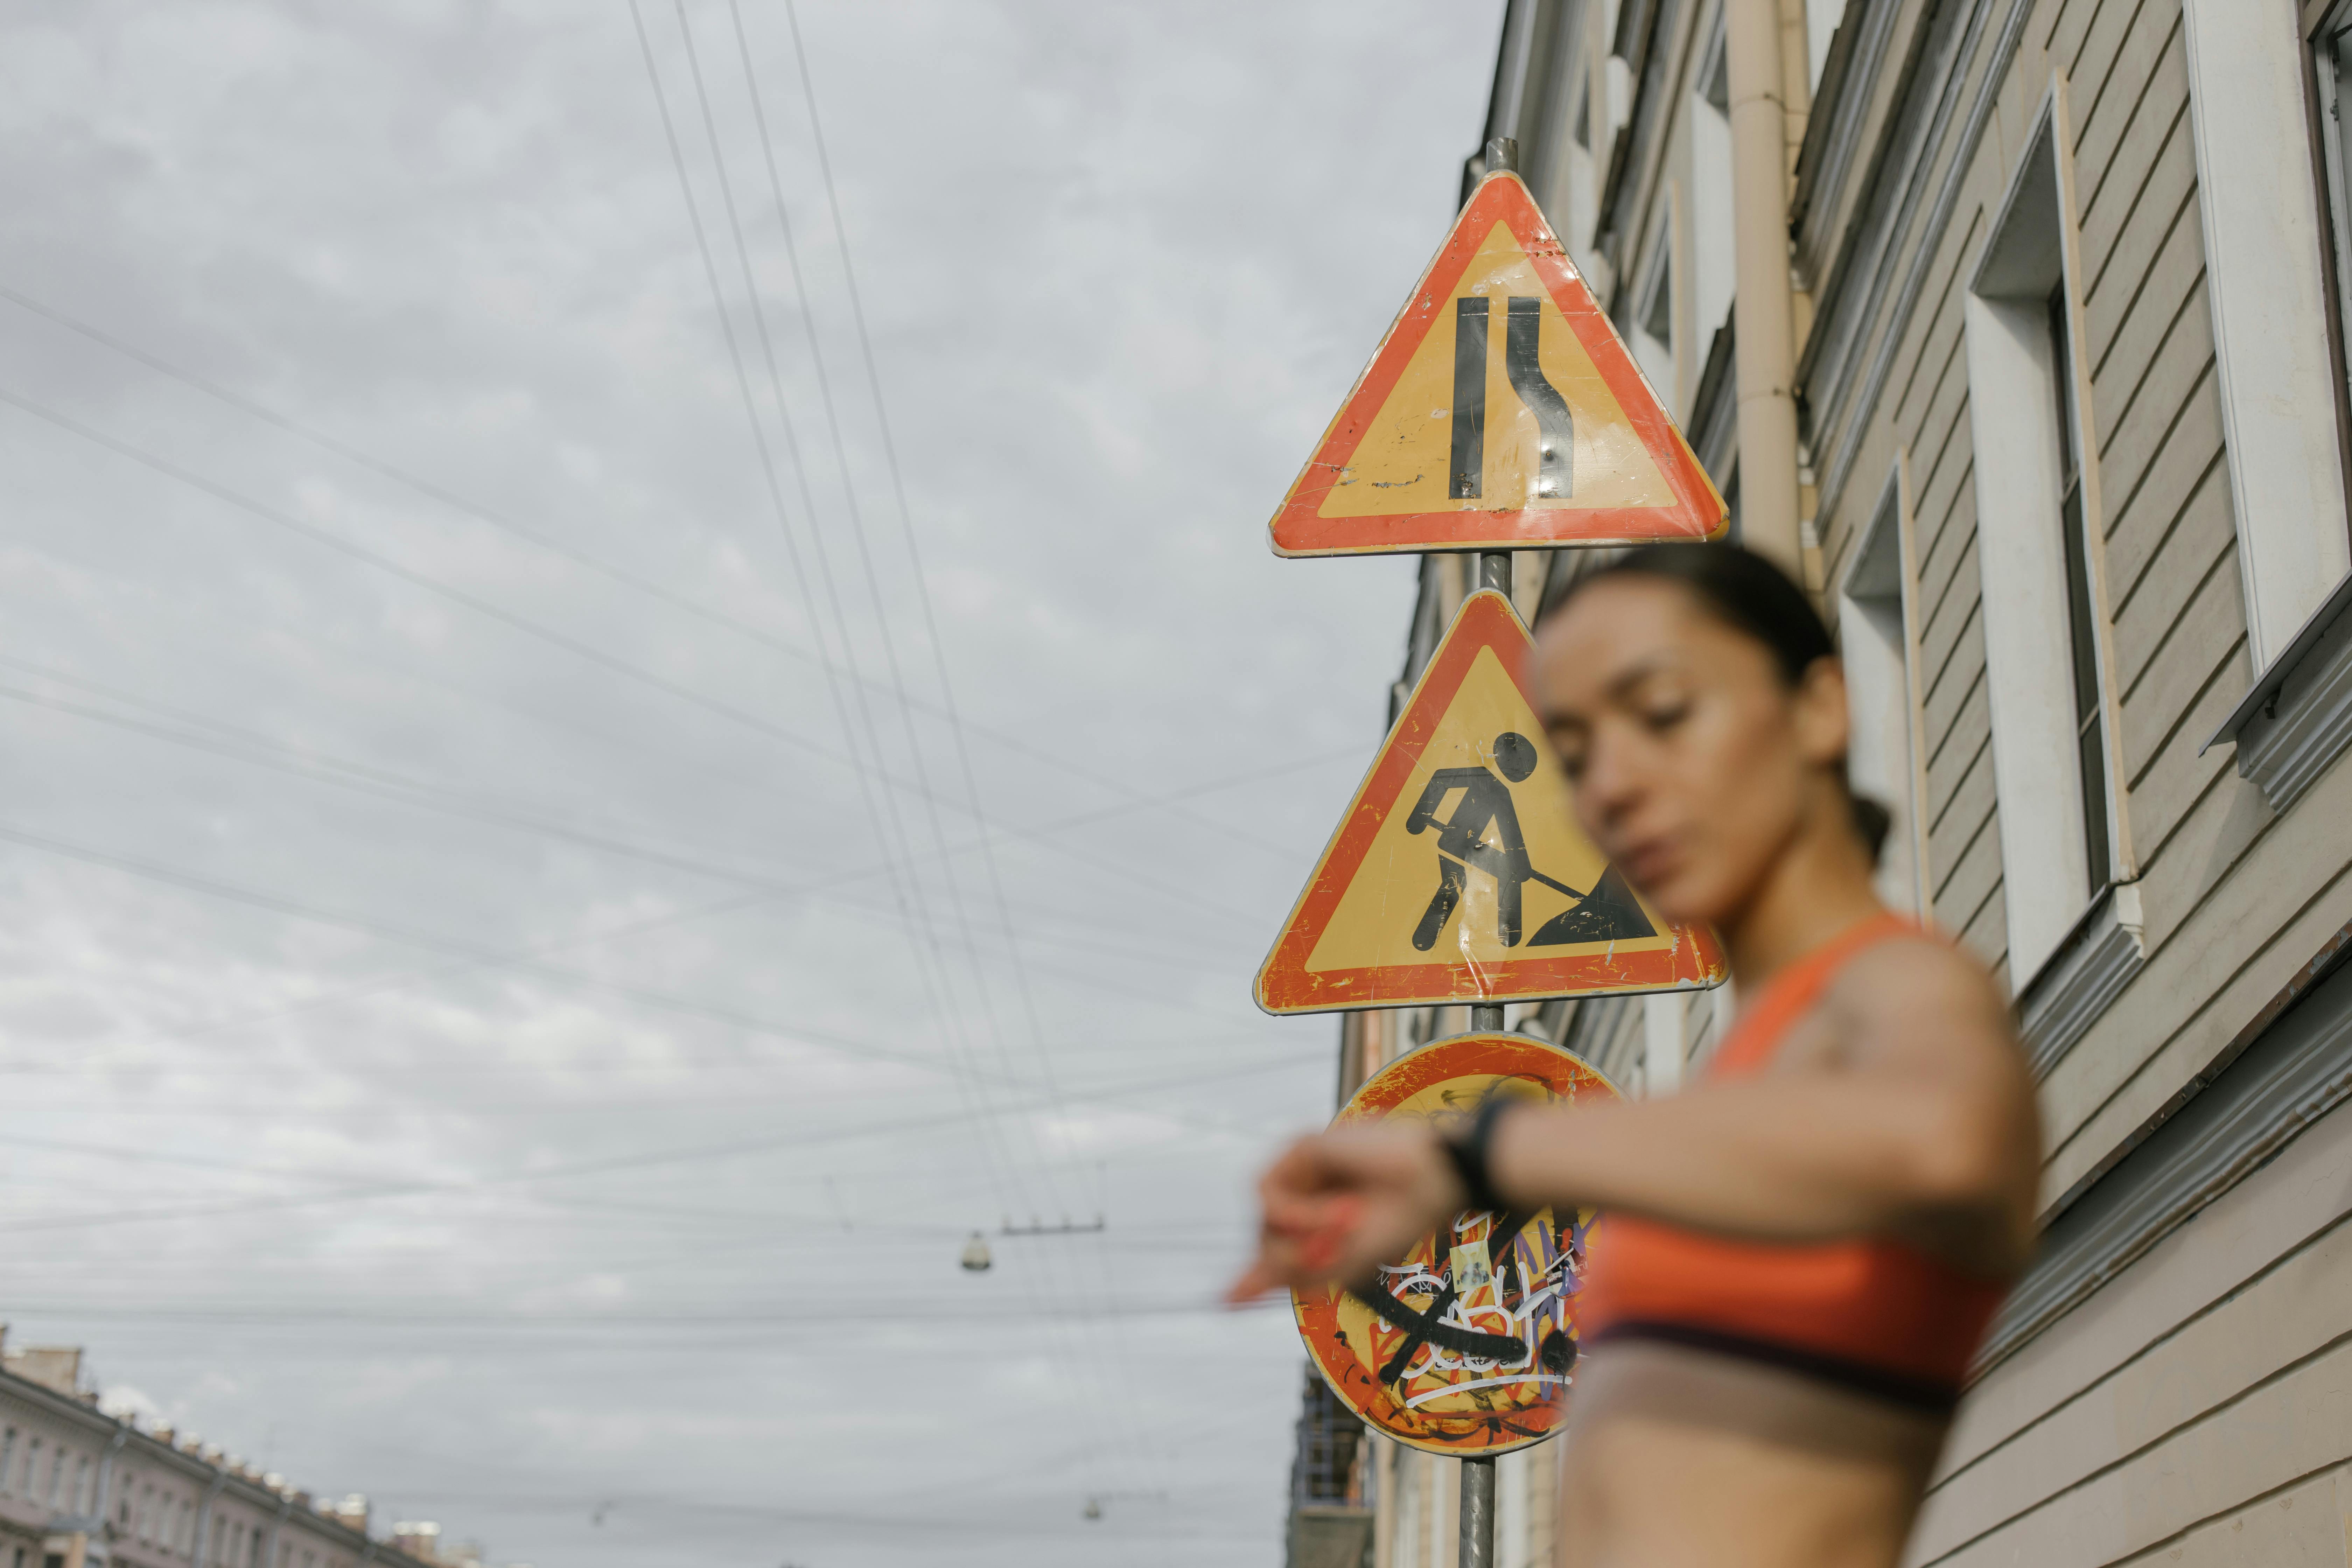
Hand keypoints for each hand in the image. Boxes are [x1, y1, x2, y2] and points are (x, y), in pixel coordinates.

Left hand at [1226, 1121, 1466, 1302]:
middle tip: (1337, 1255)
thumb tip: (1225, 1300)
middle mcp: (1301, 1195)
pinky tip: (1335, 1212)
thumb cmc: (1397, 1221)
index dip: (1254, 1276)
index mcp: (1312, 1222)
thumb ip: (1283, 1275)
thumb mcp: (1339, 1262)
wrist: (1432, 1182)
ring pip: (1261, 1220)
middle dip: (1292, 1259)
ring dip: (1299, 1237)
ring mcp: (1298, 1172)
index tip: (1227, 1301)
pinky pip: (1267, 1193)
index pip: (1269, 1251)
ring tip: (1346, 1227)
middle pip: (1263, 1239)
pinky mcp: (1298, 1148)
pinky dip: (1295, 1214)